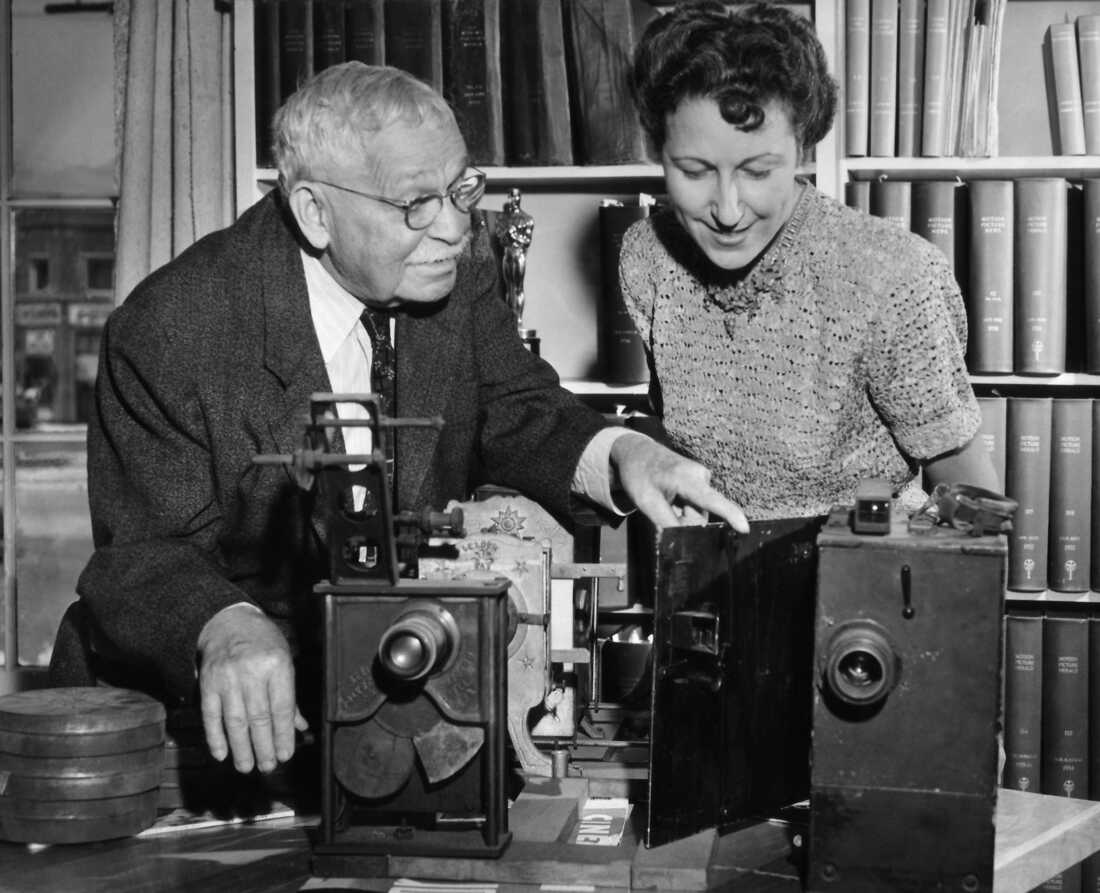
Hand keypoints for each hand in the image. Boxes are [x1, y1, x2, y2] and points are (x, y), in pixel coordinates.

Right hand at [196, 604, 308, 773]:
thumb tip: (301, 727)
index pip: (282, 708)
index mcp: (277, 665)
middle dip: (264, 747)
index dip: (283, 735)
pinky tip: (222, 754)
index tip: (286, 754)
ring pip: (235, 721)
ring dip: (241, 748)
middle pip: (259, 718)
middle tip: (268, 766)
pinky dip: (215, 737)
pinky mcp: (208, 683)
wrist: (229, 621)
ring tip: (247, 767)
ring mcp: (227, 678)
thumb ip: (290, 695)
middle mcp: (251, 671)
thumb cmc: (263, 643)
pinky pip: (211, 715)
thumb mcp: (283, 660)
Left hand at [610, 432, 748, 532]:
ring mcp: (703, 478)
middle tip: (661, 507)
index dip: (730, 515)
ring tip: (664, 499)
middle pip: (699, 517)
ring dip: (680, 515)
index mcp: (686, 478)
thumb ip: (666, 523)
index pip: (711, 500)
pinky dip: (682, 508)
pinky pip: (696, 507)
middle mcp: (701, 476)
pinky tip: (670, 497)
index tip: (744, 528)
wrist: (636, 452)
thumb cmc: (639, 475)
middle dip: (682, 521)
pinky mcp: (702, 482)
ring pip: (697, 514)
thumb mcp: (646, 502)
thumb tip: (682, 543)